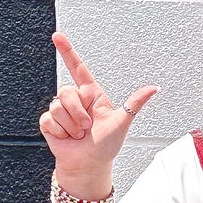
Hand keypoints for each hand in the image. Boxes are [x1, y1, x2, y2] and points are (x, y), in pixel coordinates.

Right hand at [41, 32, 156, 185]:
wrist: (89, 166)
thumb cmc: (106, 146)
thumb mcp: (122, 122)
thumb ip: (135, 103)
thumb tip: (154, 88)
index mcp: (92, 95)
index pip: (78, 68)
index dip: (67, 52)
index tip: (57, 36)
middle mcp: (76, 101)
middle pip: (67, 92)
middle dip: (77, 112)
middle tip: (87, 127)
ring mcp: (62, 111)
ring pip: (57, 106)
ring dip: (70, 125)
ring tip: (78, 134)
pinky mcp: (50, 123)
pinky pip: (48, 120)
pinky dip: (59, 131)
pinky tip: (66, 138)